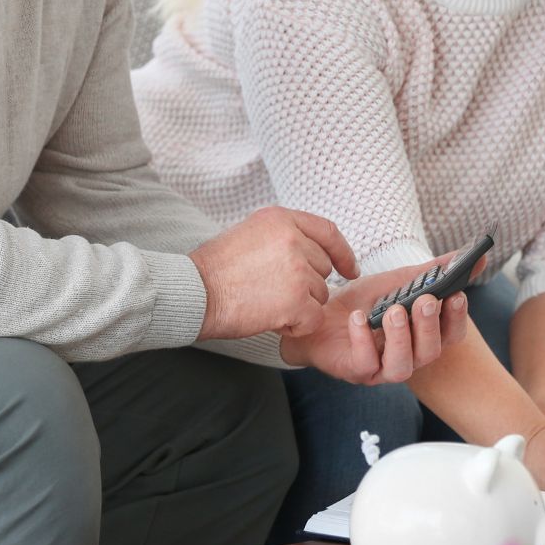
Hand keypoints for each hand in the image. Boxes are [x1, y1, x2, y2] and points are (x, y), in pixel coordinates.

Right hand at [189, 206, 358, 339]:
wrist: (194, 292)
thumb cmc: (215, 269)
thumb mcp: (250, 233)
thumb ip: (283, 237)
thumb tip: (313, 253)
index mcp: (281, 219)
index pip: (328, 232)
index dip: (343, 254)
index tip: (350, 269)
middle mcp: (293, 239)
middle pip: (322, 269)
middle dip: (306, 286)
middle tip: (272, 292)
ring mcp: (297, 269)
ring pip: (319, 295)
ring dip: (298, 306)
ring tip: (265, 303)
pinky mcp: (296, 300)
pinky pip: (314, 318)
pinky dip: (297, 326)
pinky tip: (272, 320)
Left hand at [279, 254, 478, 384]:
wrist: (319, 313)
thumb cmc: (362, 303)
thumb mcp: (398, 282)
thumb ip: (433, 272)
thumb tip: (476, 258)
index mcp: (421, 337)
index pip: (450, 336)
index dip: (457, 318)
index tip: (457, 295)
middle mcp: (407, 358)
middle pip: (430, 353)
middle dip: (429, 326)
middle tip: (425, 300)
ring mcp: (380, 369)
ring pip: (402, 367)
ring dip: (401, 338)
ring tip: (394, 311)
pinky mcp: (353, 371)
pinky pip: (364, 364)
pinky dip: (364, 340)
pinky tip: (359, 318)